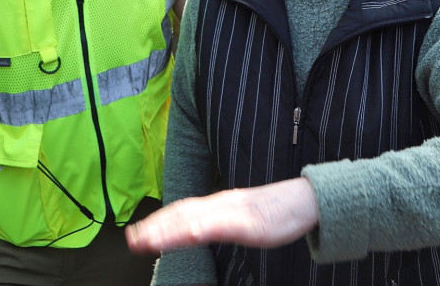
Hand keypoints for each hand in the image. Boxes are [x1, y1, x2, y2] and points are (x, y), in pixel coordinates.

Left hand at [127, 178, 318, 254]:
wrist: (307, 200)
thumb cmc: (277, 211)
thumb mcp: (243, 218)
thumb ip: (220, 221)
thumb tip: (198, 230)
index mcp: (219, 203)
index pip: (182, 210)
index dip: (158, 220)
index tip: (137, 233)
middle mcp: (222, 203)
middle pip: (182, 213)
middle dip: (155, 227)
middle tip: (132, 240)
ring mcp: (235, 211)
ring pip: (196, 218)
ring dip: (170, 229)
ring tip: (148, 239)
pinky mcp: (250, 221)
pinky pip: (223, 225)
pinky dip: (202, 228)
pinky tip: (189, 235)